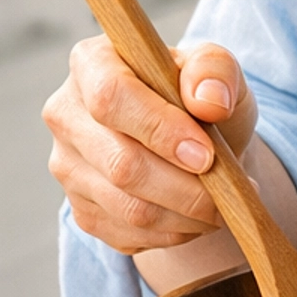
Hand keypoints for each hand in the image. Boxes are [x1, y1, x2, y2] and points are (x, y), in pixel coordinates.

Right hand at [43, 36, 257, 257]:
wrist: (194, 143)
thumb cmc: (200, 99)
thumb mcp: (217, 70)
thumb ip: (216, 70)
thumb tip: (209, 99)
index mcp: (92, 63)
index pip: (111, 97)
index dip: (159, 129)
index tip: (206, 154)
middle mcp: (67, 114)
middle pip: (120, 163)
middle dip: (185, 186)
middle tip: (229, 189)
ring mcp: (68, 166)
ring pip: (128, 207)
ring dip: (186, 215)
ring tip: (222, 206)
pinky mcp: (80, 208)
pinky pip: (128, 234)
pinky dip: (174, 233)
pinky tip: (197, 217)